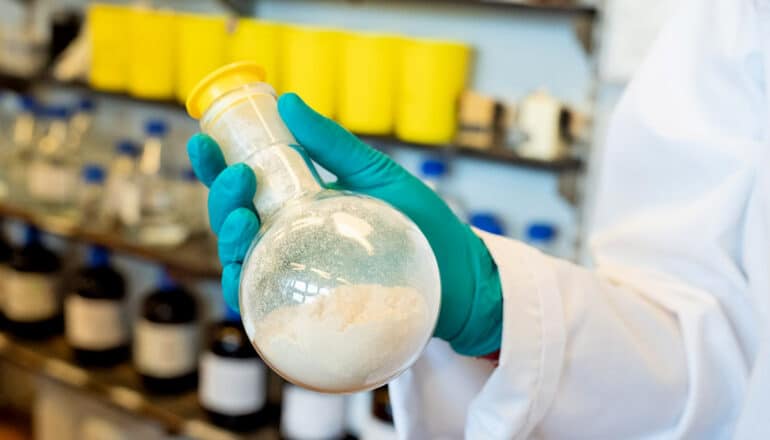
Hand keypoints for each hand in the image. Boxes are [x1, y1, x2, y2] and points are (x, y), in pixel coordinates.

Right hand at [187, 93, 502, 355]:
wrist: (458, 278)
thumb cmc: (422, 225)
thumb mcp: (378, 175)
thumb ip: (334, 145)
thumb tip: (290, 102)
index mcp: (300, 204)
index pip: (247, 185)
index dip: (217, 166)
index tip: (205, 143)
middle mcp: (290, 239)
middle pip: (233, 221)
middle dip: (222, 198)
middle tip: (238, 180)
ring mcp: (297, 274)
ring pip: (238, 259)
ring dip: (227, 238)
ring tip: (246, 218)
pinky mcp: (307, 308)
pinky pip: (259, 304)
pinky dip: (241, 291)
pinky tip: (242, 274)